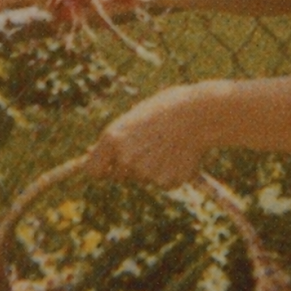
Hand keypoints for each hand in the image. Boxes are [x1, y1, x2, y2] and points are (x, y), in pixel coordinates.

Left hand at [85, 84, 208, 188]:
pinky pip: (162, 181)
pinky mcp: (165, 182)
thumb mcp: (135, 117)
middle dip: (129, 166)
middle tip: (149, 146)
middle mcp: (125, 159)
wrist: (199, 113)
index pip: (92, 170)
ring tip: (168, 144)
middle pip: (118, 175)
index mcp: (112, 138)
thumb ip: (118, 138)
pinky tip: (179, 154)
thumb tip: (96, 154)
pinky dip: (170, 172)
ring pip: (143, 177)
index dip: (100, 168)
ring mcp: (145, 173)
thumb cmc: (167, 107)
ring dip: (151, 167)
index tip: (106, 167)